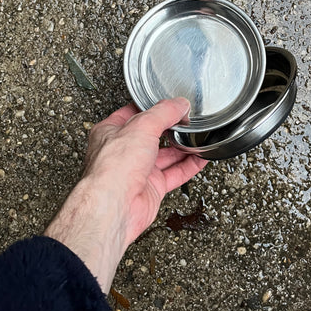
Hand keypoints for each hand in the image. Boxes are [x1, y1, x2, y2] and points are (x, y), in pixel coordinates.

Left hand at [45, 98, 206, 292]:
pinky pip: (175, 174)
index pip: (134, 113)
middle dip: (170, 128)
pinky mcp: (151, 188)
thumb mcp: (141, 126)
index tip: (170, 103)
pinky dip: (189, 166)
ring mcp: (138, 171)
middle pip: (152, 135)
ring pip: (165, 155)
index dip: (152, 107)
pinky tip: (200, 158)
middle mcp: (123, 152)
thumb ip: (163, 112)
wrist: (115, 206)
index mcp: (111, 132)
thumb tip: (178, 104)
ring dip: (183, 147)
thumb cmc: (113, 168)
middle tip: (187, 120)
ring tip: (198, 137)